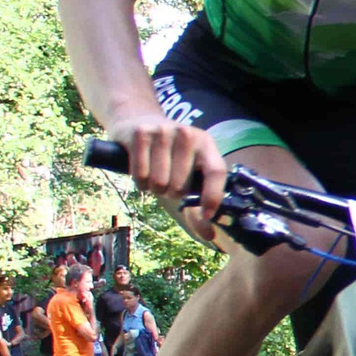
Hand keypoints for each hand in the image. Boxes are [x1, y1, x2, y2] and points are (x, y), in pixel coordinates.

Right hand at [104, 108, 227, 240]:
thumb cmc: (169, 157)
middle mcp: (187, 134)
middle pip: (180, 186)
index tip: (207, 216)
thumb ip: (199, 205)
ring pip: (159, 183)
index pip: (216, 172)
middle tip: (167, 180)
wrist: (138, 121)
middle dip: (171, 192)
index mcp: (207, 143)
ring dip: (153, 187)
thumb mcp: (188, 175)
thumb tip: (210, 235)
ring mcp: (163, 132)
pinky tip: (141, 170)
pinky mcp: (139, 134)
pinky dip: (139, 182)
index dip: (213, 197)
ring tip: (155, 173)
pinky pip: (140, 175)